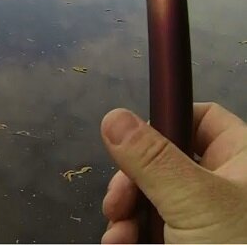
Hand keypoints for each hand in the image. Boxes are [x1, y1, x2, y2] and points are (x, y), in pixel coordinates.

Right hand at [100, 102, 246, 243]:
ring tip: (119, 235)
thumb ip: (151, 158)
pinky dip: (131, 235)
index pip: (202, 119)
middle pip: (164, 161)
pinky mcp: (189, 244)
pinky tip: (120, 244)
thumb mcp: (192, 202)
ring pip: (152, 199)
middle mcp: (225, 188)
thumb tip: (114, 117)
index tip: (131, 144)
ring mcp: (207, 221)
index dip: (165, 123)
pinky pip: (152, 229)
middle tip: (117, 202)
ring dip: (126, 213)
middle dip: (132, 181)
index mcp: (241, 162)